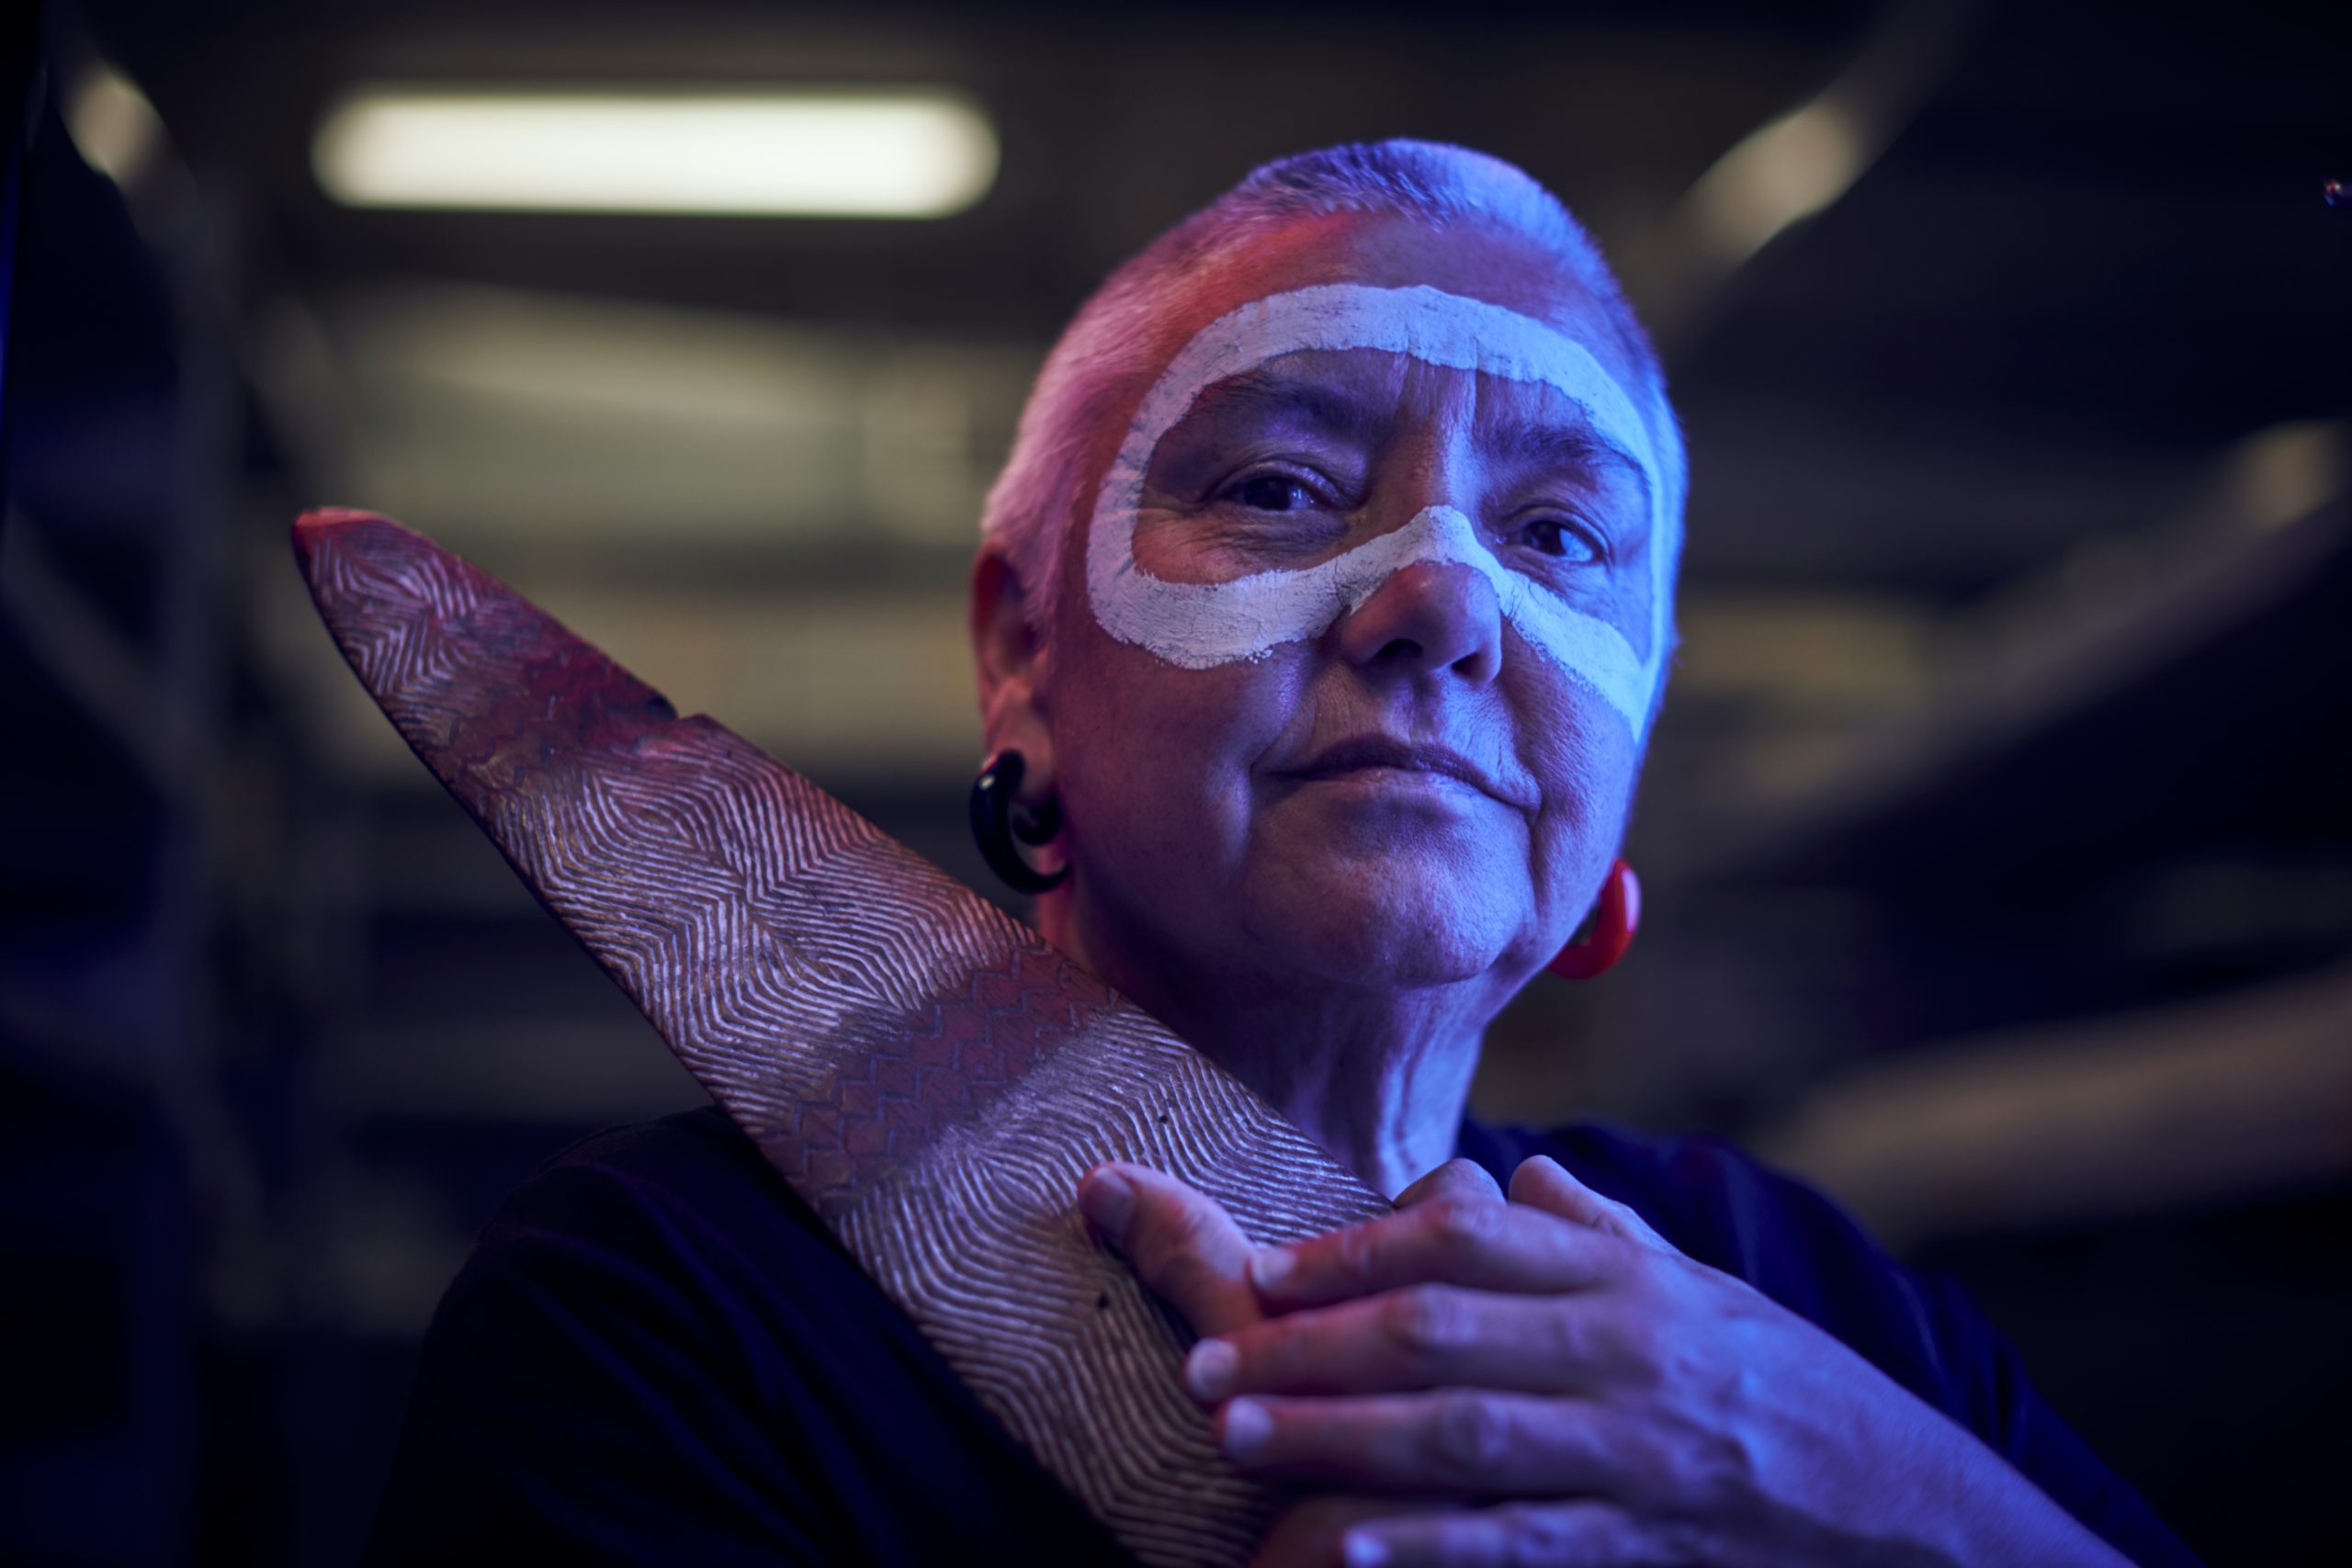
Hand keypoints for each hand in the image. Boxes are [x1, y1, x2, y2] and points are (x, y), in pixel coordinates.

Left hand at [1078, 1157, 2129, 1566]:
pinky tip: (1340, 1544)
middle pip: (1441, 1331)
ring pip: (1461, 1433)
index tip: (1260, 1267)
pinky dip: (1424, 1544)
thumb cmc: (1788, 1387)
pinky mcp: (1641, 1545)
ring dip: (1337, 1431)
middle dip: (1313, 1342)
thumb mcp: (1706, 1290)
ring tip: (1238, 1434)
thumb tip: (1525, 1173)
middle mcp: (1624, 1353)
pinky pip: (1517, 1543)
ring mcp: (1633, 1453)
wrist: (1913, 1509)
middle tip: (1208, 1363)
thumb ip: (1604, 1234)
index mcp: (1627, 1280)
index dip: (1352, 1251)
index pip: (1467, 1244)